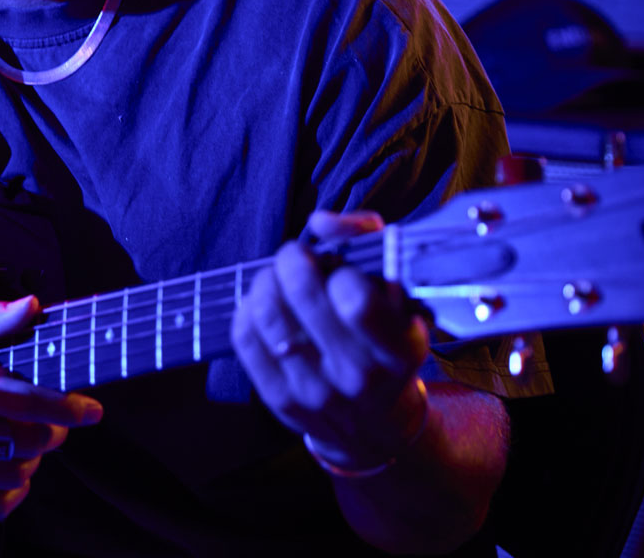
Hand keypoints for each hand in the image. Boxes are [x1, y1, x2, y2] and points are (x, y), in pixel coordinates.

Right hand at [0, 297, 102, 518]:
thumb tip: (32, 305)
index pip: (22, 401)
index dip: (65, 408)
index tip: (92, 410)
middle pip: (25, 442)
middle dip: (53, 433)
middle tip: (55, 424)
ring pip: (15, 475)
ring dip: (34, 460)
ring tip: (26, 443)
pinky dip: (16, 491)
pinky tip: (12, 470)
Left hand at [231, 210, 429, 470]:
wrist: (374, 422)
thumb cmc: (384, 339)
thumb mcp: (398, 294)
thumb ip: (367, 241)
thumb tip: (320, 222)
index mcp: (398, 348)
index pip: (357, 300)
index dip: (340, 269)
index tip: (338, 267)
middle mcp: (359, 375)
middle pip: (303, 297)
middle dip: (293, 261)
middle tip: (296, 257)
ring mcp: (316, 391)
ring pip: (267, 315)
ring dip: (265, 281)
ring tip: (276, 277)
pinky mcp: (280, 400)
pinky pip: (245, 339)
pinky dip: (247, 308)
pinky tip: (262, 304)